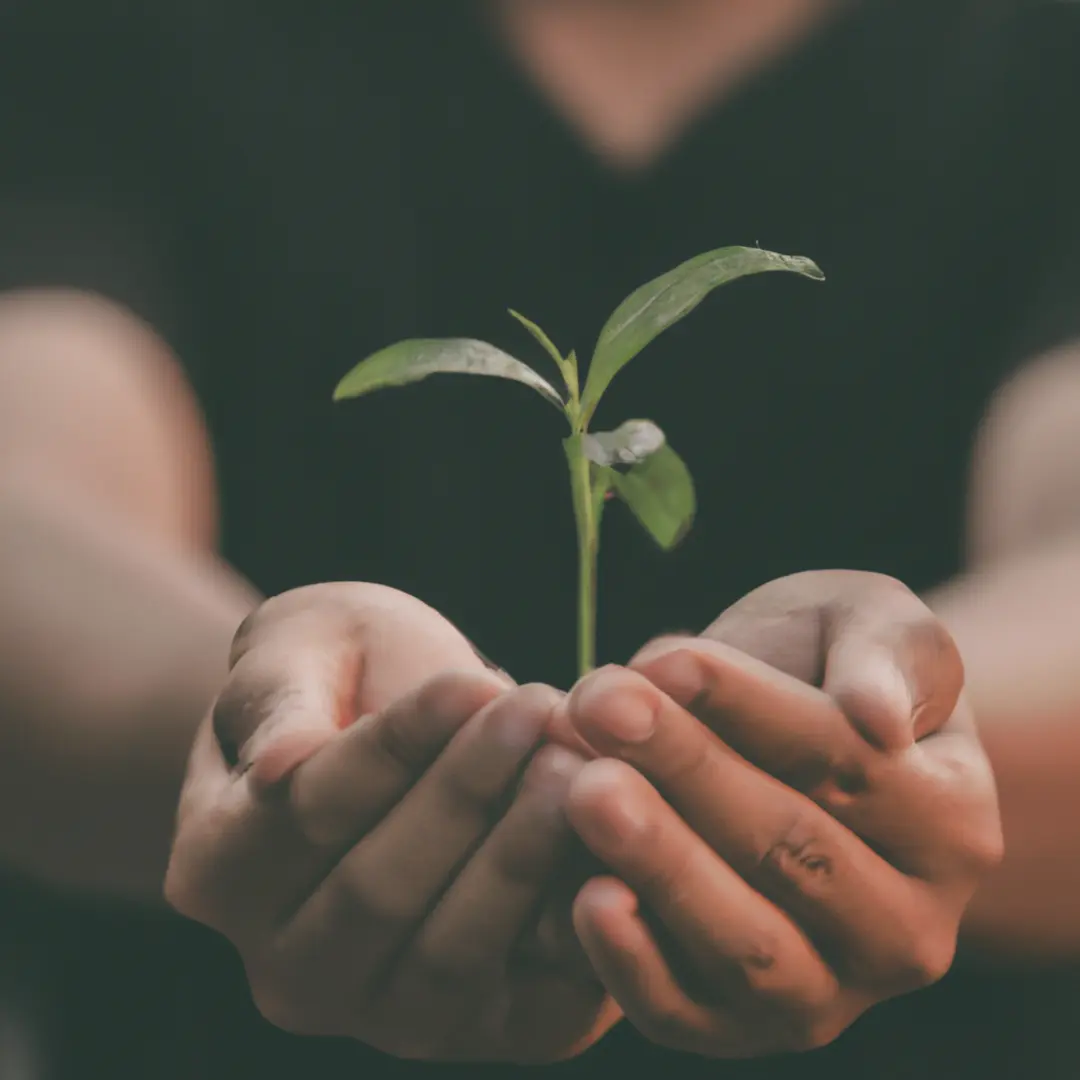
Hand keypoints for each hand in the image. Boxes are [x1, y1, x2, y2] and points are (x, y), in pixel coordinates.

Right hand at [165, 583, 617, 1062]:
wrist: (399, 728)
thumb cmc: (341, 673)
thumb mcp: (294, 652)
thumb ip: (278, 702)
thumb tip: (281, 766)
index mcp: (217, 870)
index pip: (308, 812)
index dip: (394, 749)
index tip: (471, 683)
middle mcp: (285, 968)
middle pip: (375, 893)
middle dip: (466, 797)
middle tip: (540, 714)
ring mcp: (381, 1014)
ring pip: (450, 956)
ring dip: (521, 858)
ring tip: (577, 765)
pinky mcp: (482, 1029)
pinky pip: (532, 1006)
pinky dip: (579, 935)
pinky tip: (612, 848)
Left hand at [551, 571, 1002, 1057]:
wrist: (769, 747)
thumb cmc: (819, 668)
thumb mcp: (869, 622)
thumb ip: (889, 653)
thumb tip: (876, 718)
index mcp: (952, 824)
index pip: (844, 762)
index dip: (749, 707)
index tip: (665, 659)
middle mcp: (907, 929)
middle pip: (792, 850)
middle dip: (687, 770)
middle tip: (601, 706)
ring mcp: (828, 992)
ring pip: (748, 944)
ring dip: (660, 864)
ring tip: (585, 787)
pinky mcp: (740, 1026)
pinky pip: (688, 1013)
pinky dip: (635, 965)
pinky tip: (585, 897)